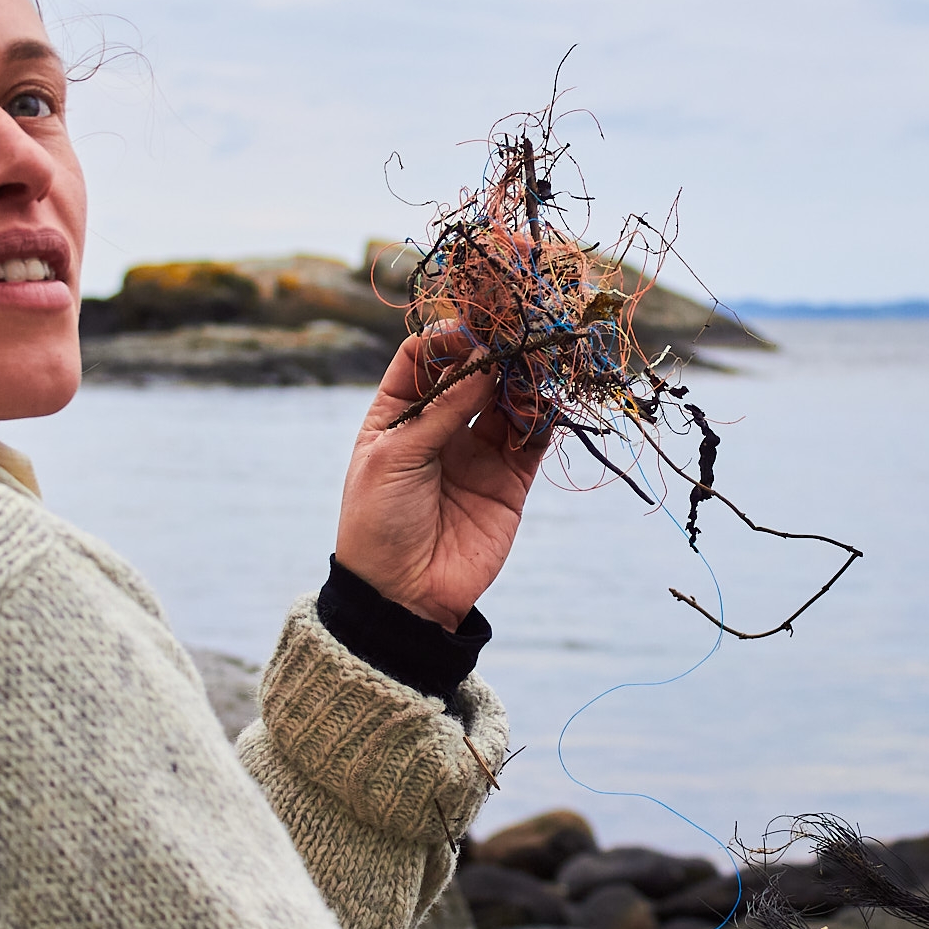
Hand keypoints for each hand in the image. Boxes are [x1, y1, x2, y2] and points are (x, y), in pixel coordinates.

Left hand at [334, 326, 551, 628]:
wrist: (402, 597)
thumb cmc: (379, 521)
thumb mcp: (397, 456)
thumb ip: (443, 409)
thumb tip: (486, 358)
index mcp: (398, 415)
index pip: (424, 358)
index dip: (447, 340)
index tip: (471, 331)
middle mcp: (440, 427)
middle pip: (473, 374)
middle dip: (495, 352)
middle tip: (519, 335)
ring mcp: (478, 453)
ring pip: (509, 401)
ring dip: (524, 380)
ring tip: (539, 362)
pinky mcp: (510, 482)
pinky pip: (533, 440)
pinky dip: (544, 417)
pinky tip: (549, 400)